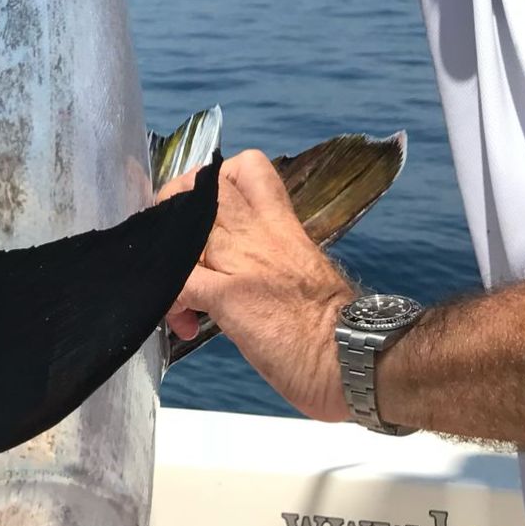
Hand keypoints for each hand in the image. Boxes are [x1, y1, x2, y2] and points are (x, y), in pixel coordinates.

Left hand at [159, 150, 356, 421]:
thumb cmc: (340, 328)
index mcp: (282, 226)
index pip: (246, 168)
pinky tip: (181, 319)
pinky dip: (168, 297)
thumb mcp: (307, 273)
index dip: (214, 180)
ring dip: (167, 254)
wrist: (357, 357)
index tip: (207, 211)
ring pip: (181, 226)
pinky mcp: (229, 296)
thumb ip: (276, 260)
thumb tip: (255, 270)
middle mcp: (258, 234)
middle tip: (181, 251)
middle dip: (177, 212)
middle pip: (200, 187)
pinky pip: (178, 282)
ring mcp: (241, 262)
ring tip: (179, 293)